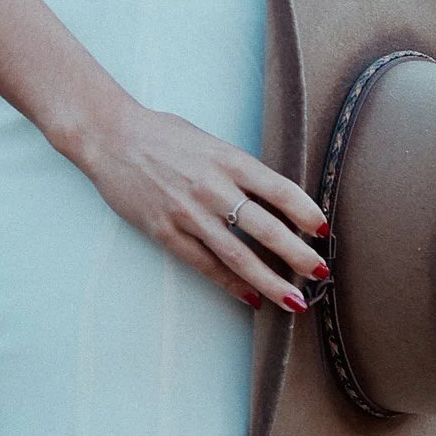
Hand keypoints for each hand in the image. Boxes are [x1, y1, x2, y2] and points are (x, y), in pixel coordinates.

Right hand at [71, 96, 330, 313]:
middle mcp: (212, 187)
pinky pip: (205, 264)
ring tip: (293, 300)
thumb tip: (273, 197)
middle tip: (320, 273)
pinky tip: (250, 298)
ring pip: (238, 255)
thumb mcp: (209, 142)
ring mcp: (188, 213)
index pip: (279, 189)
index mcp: (228, 160)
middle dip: (298, 255)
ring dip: (270, 280)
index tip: (323, 230)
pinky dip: (230, 284)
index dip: (306, 212)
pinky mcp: (165, 231)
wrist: (111, 137)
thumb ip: (239, 168)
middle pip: (266, 227)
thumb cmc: (162, 135)